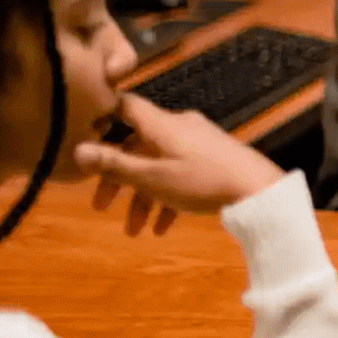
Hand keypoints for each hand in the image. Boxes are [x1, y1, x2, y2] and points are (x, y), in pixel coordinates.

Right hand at [74, 94, 285, 235]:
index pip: (124, 106)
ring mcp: (199, 143)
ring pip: (159, 166)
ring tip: (134, 231)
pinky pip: (182, 175)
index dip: (100, 117)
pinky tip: (163, 228)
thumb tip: (76, 150)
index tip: (81, 136)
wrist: (261, 190)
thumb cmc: (204, 181)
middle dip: (118, 177)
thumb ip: (115, 165)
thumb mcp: (153, 177)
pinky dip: (168, 197)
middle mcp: (179, 127)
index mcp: (162, 124)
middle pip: (138, 145)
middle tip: (100, 206)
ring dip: (143, 197)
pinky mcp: (214, 160)